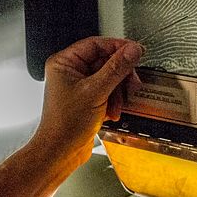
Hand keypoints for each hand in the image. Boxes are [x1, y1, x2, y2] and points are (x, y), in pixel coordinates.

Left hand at [30, 37, 143, 170]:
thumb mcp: (96, 91)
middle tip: (131, 83)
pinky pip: (108, 92)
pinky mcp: (87, 99)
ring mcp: (79, 86)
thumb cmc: (65, 124)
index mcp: (64, 63)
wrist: (61, 151)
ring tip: (117, 105)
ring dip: (118, 92)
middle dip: (120, 76)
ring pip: (109, 78)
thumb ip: (117, 69)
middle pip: (106, 62)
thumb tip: (132, 51)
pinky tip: (112, 112)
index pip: (96, 44)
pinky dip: (114, 101)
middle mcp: (70, 72)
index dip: (118, 47)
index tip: (135, 51)